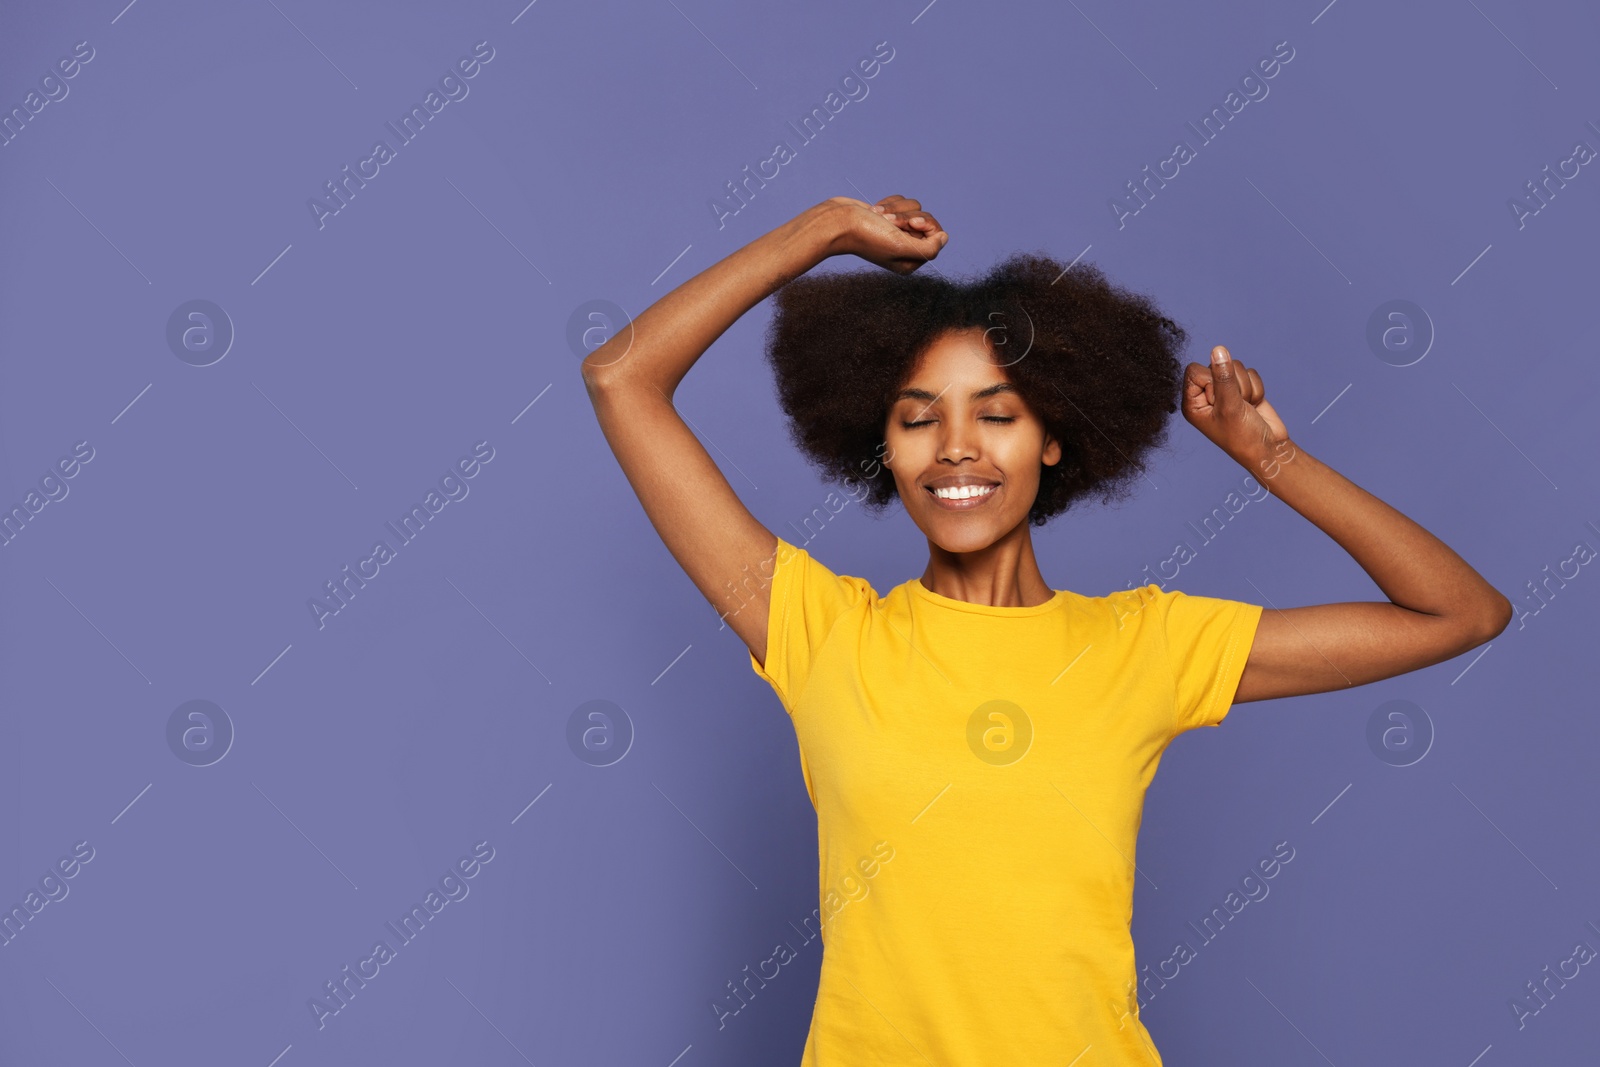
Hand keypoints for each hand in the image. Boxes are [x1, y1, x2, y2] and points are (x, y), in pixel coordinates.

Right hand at [817, 194, 947, 273]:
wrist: (838, 222)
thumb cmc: (867, 235)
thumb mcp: (901, 247)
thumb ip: (929, 248)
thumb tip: (944, 238)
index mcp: (911, 261)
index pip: (936, 236)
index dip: (925, 225)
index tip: (910, 224)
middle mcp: (905, 248)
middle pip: (927, 220)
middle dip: (908, 216)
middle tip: (890, 221)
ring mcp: (896, 232)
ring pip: (914, 208)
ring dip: (895, 209)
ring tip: (878, 216)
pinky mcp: (888, 217)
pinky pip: (902, 202)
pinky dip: (889, 203)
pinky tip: (874, 210)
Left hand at [1181, 345, 1291, 470]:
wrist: (1268, 448)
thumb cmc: (1242, 435)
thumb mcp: (1230, 406)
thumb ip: (1223, 377)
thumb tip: (1218, 349)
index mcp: (1192, 402)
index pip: (1194, 370)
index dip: (1211, 380)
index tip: (1220, 399)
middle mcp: (1205, 394)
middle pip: (1216, 364)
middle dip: (1233, 384)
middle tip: (1236, 406)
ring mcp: (1225, 391)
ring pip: (1235, 366)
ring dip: (1246, 387)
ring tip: (1245, 407)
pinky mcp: (1242, 389)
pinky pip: (1250, 373)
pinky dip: (1256, 388)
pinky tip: (1254, 405)